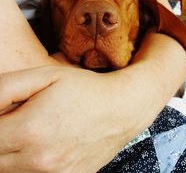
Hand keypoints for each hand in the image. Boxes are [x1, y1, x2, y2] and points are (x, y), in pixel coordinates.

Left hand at [0, 66, 126, 172]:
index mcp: (30, 130)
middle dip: (0, 137)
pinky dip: (27, 162)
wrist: (121, 108)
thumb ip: (6, 88)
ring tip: (29, 130)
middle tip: (15, 120)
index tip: (5, 113)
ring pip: (10, 170)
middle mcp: (40, 160)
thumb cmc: (84, 89)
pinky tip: (41, 143)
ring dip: (9, 152)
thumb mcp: (45, 76)